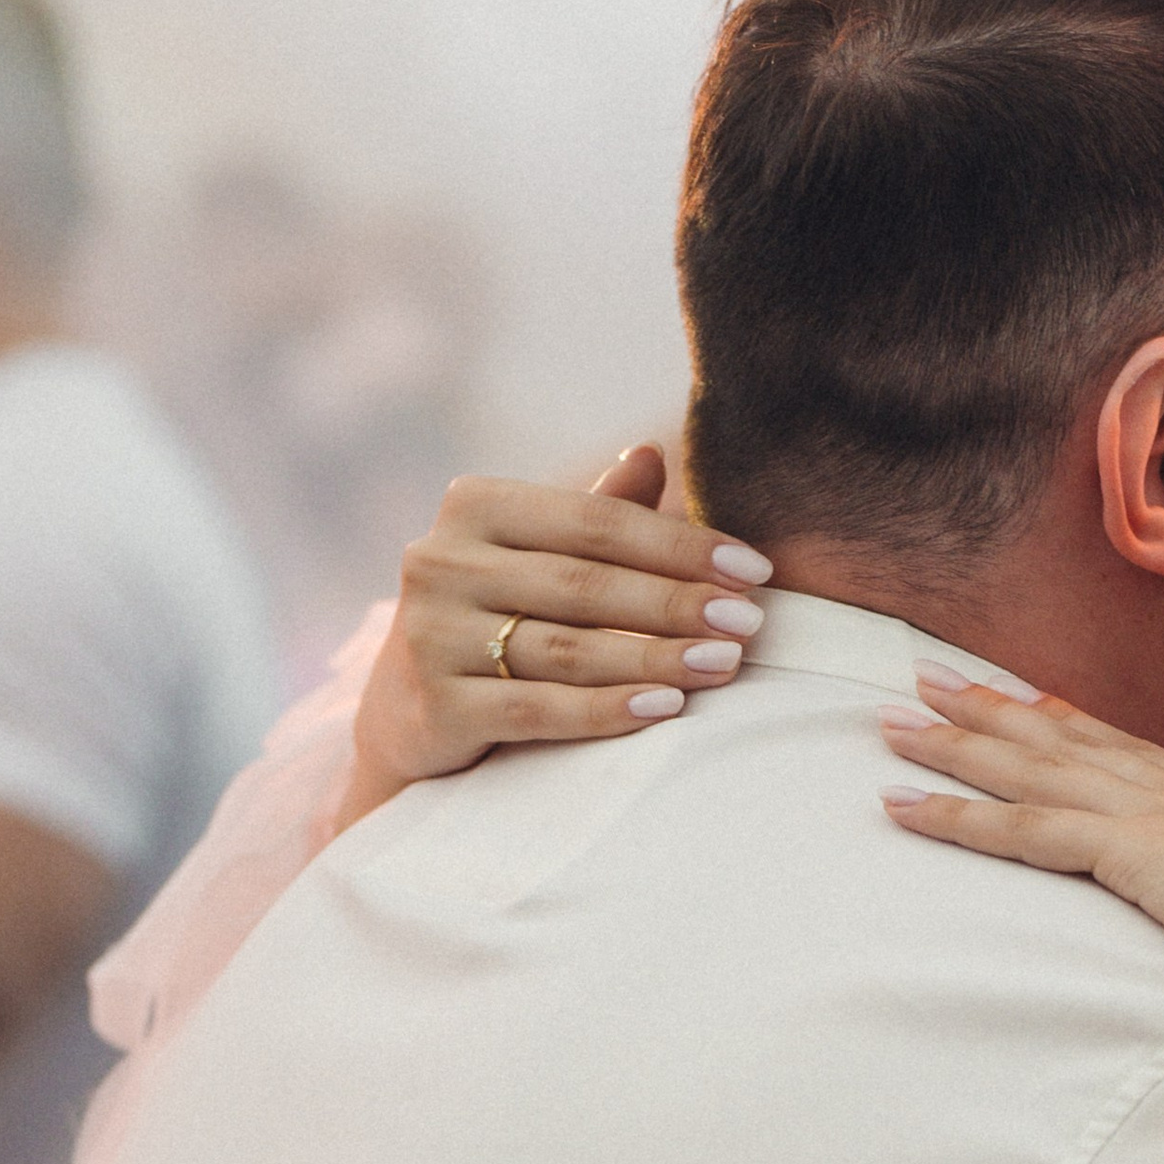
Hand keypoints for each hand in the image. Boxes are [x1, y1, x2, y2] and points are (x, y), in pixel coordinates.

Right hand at [338, 449, 774, 826]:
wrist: (407, 709)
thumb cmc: (494, 616)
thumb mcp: (537, 554)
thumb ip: (594, 512)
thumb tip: (653, 452)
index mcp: (473, 506)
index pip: (596, 522)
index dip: (681, 545)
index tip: (756, 570)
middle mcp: (441, 561)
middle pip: (585, 585)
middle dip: (677, 604)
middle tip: (750, 623)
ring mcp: (430, 634)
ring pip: (567, 649)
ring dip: (655, 659)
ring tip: (723, 664)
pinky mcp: (434, 706)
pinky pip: (538, 710)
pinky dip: (606, 710)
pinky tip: (664, 709)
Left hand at [879, 673, 1163, 1006]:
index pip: (1119, 748)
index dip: (1062, 721)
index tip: (1021, 698)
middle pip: (1057, 738)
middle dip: (987, 708)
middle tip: (925, 678)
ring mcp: (1144, 814)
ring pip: (1024, 769)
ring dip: (950, 745)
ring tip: (889, 723)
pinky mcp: (1124, 851)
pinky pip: (1020, 830)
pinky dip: (956, 817)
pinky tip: (902, 807)